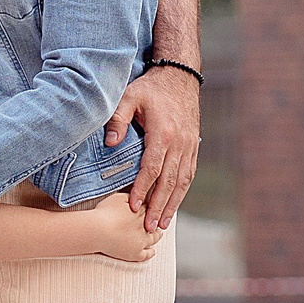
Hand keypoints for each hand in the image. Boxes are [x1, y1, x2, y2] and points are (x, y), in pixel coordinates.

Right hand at [91, 195, 164, 262]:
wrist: (97, 230)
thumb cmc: (104, 213)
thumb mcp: (118, 198)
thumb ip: (131, 197)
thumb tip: (138, 197)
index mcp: (141, 212)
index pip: (149, 210)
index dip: (149, 209)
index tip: (148, 209)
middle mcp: (144, 227)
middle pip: (154, 224)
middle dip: (156, 222)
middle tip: (157, 221)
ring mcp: (140, 242)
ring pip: (153, 239)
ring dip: (156, 236)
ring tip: (158, 234)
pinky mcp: (134, 254)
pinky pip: (146, 255)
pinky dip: (150, 253)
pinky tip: (152, 251)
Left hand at [105, 66, 200, 230]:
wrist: (180, 76)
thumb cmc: (151, 87)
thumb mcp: (129, 96)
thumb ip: (118, 119)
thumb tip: (110, 143)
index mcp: (163, 133)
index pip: (152, 167)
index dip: (143, 189)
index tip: (133, 206)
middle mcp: (180, 143)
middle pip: (169, 181)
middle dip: (159, 206)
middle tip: (149, 226)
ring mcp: (189, 146)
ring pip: (182, 181)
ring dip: (172, 204)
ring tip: (163, 223)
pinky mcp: (193, 147)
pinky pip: (189, 174)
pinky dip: (181, 192)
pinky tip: (174, 205)